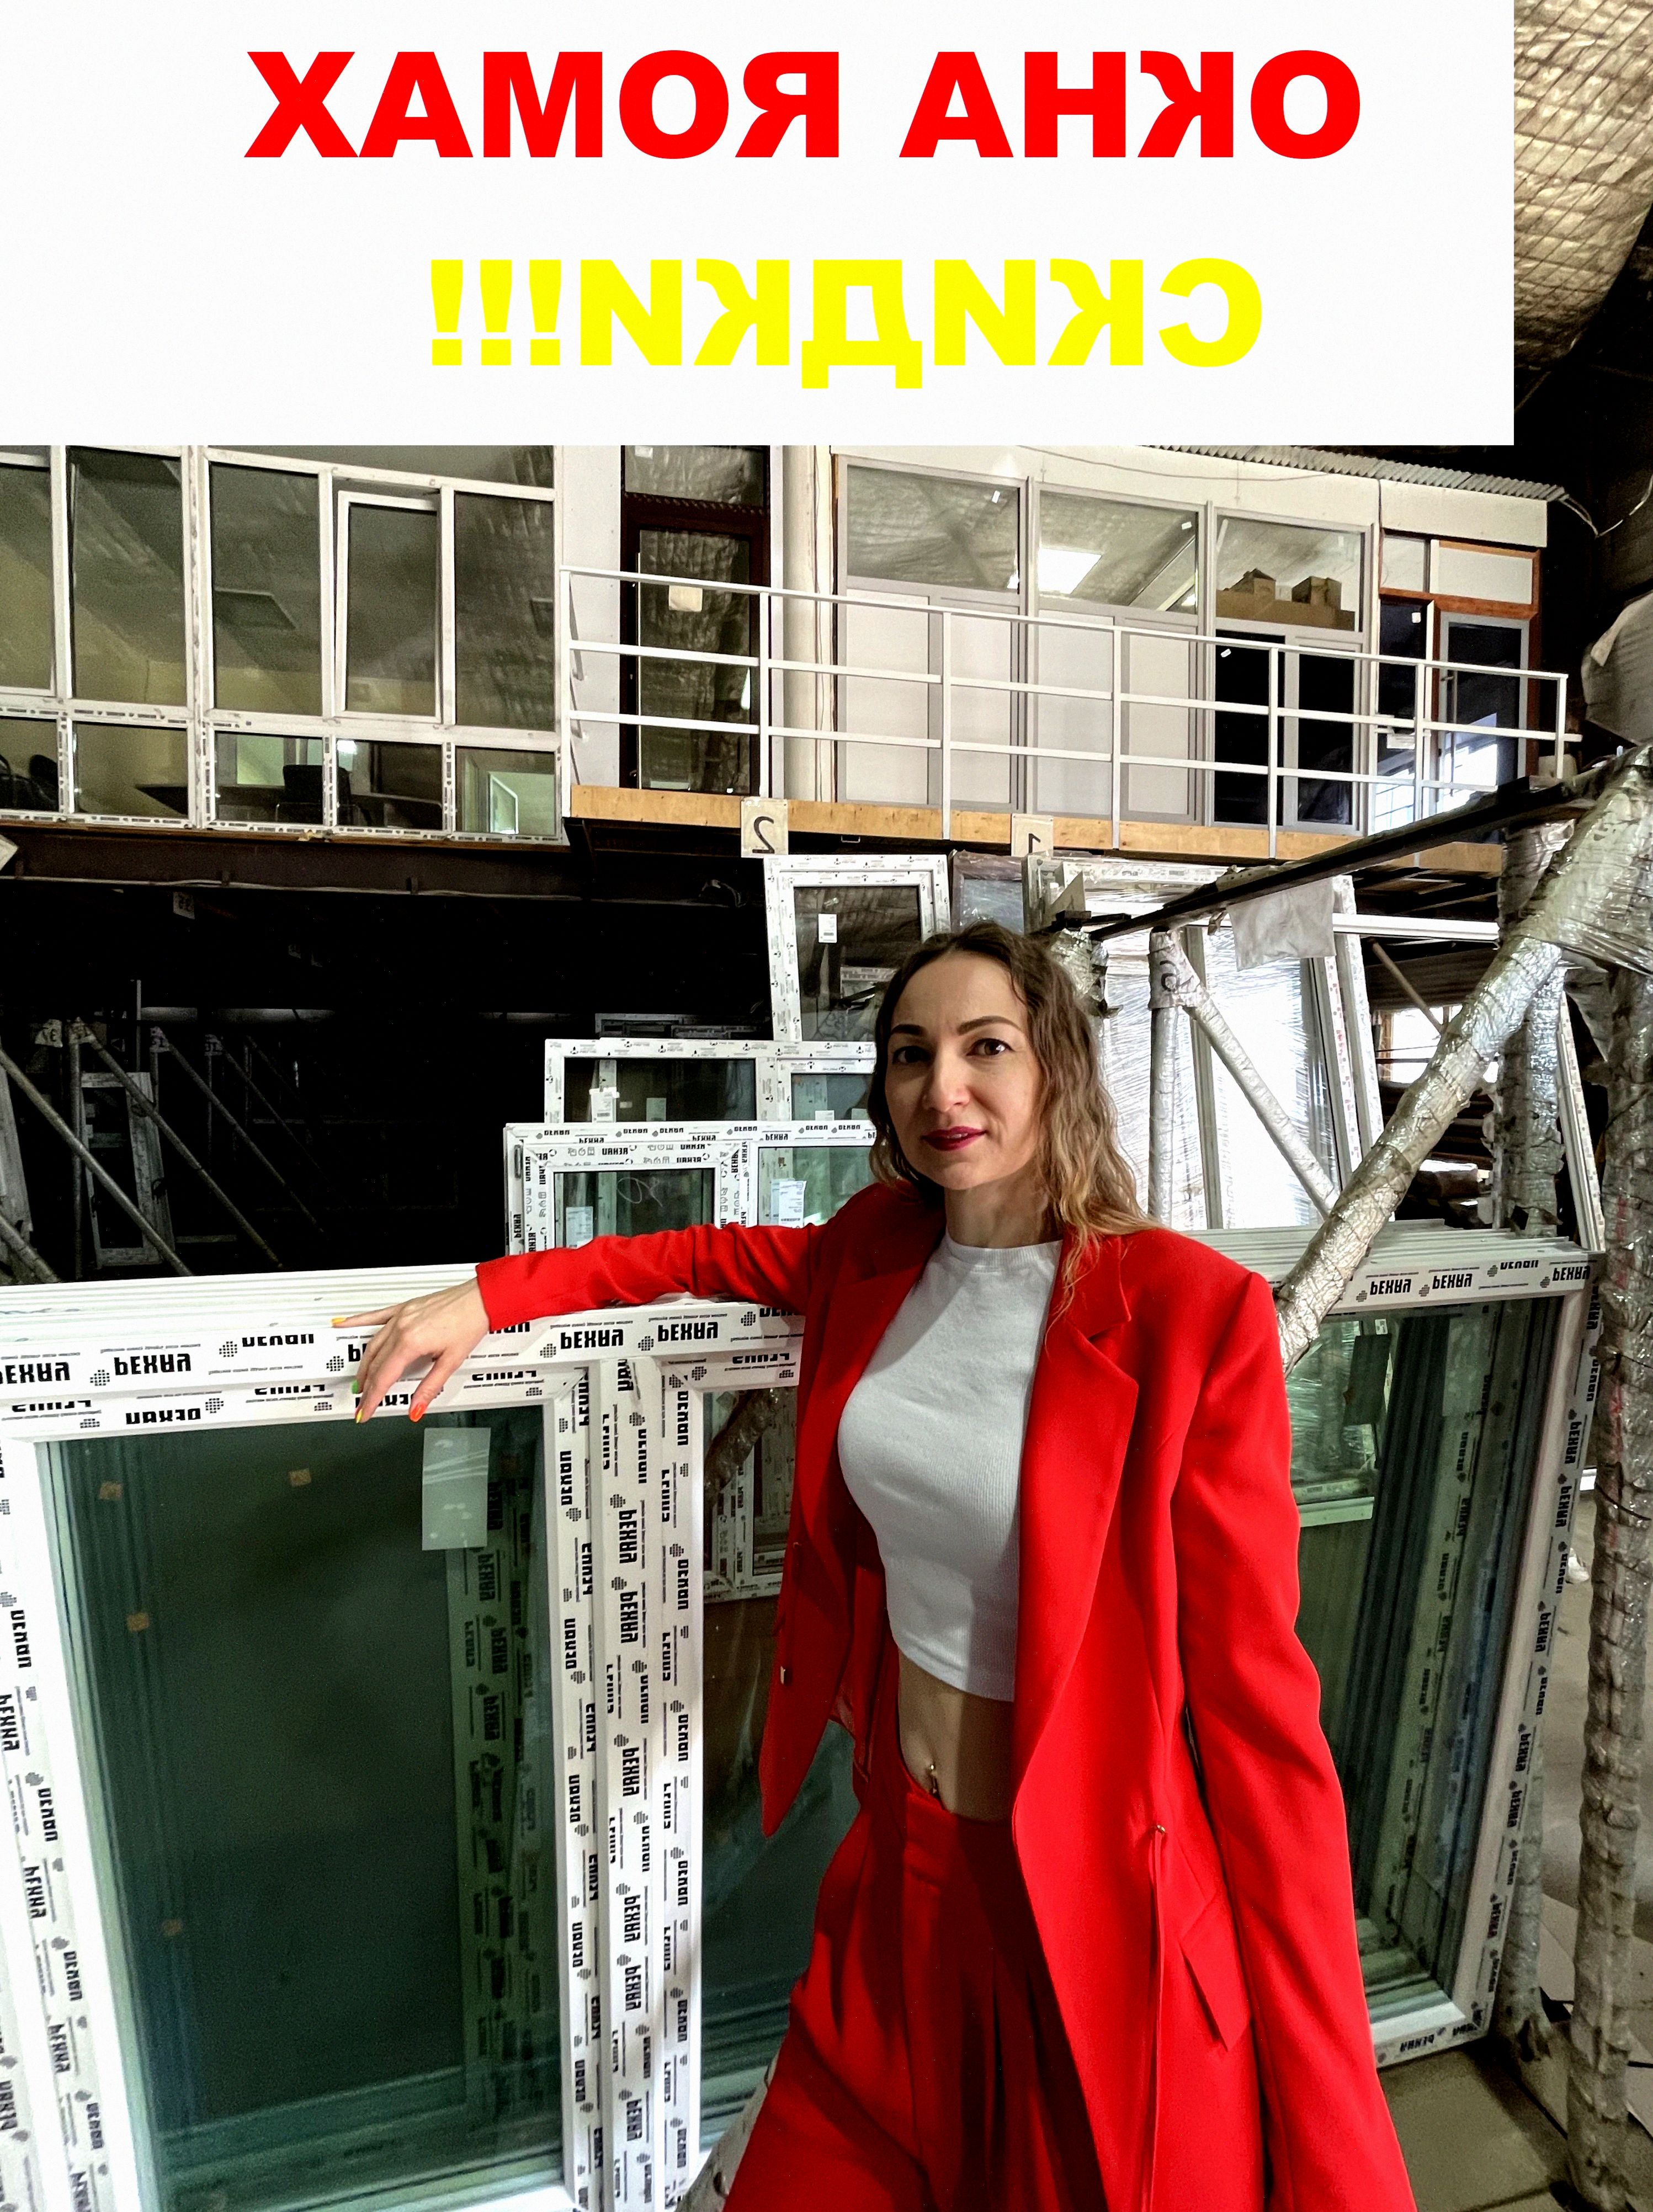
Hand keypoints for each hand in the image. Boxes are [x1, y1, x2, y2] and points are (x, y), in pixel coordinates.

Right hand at [335, 1278, 490, 1423]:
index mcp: (411, 1343)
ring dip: (364, 1364)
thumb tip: (416, 1407)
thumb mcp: (451, 1362)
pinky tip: (343, 1324)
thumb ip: (430, 1387)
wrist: (480, 1299)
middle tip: (362, 1402)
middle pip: (375, 1363)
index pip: (384, 1377)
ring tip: (360, 1381)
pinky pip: (375, 1316)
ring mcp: (401, 1316)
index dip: (372, 1398)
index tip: (365, 1411)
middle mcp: (401, 1328)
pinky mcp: (404, 1307)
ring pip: (373, 1344)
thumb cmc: (470, 1323)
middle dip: (367, 1386)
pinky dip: (357, 1322)